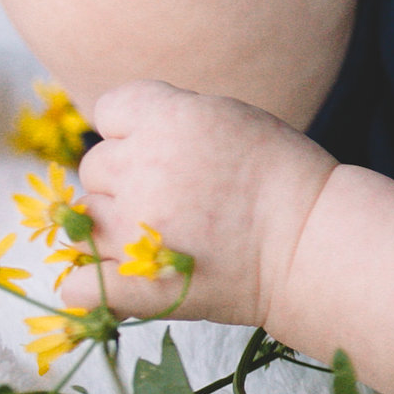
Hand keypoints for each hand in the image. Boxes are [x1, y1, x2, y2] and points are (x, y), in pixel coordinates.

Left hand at [60, 80, 337, 327]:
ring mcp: (132, 228)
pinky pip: (77, 282)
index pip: (111, 110)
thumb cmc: (284, 179)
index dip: (136, 128)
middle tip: (181, 197)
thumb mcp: (231, 118)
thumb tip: (118, 132)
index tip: (171, 149)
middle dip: (128, 178)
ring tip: (172, 235)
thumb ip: (169, 117)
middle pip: (95, 166)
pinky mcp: (136, 281)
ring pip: (87, 217)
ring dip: (117, 224)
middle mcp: (140, 168)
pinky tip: (112, 276)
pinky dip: (87, 282)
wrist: (316, 246)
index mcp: (166, 119)